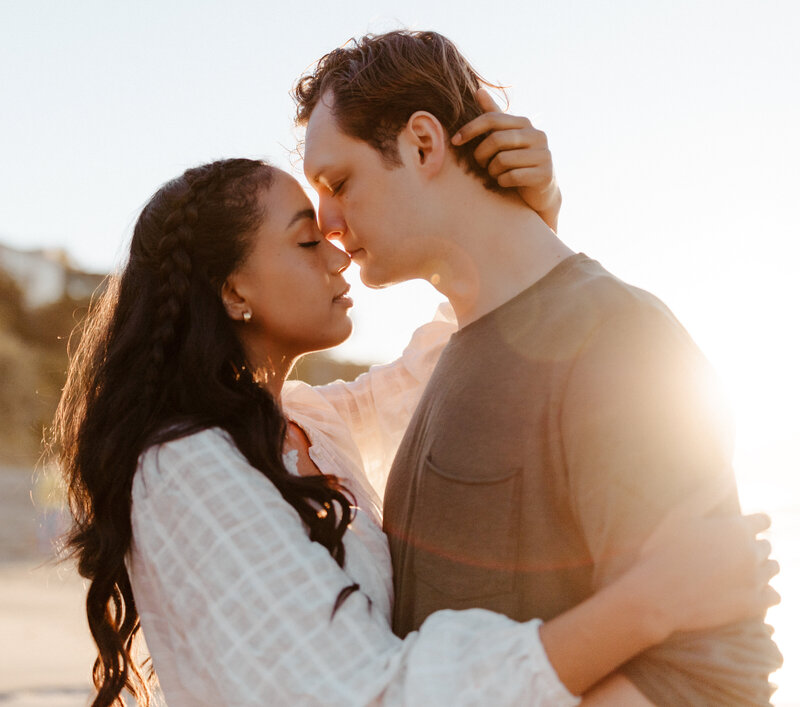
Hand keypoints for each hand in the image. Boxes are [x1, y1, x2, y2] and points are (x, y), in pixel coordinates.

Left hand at [452, 88, 561, 230]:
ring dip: (492, 171)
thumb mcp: (505, 137)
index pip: (492, 118)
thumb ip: (494, 116)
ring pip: (502, 160)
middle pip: (496, 140)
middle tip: (480, 165)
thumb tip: (479, 90)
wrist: (541, 190)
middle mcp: (537, 135)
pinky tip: (505, 182)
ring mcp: (544, 154)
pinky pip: (512, 177)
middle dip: (481, 155)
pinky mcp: (545, 174)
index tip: (456, 141)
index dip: (470, 129)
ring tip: (495, 174)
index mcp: (525, 123)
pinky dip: (502, 182)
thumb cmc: (517, 161)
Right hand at [630, 483, 779, 639]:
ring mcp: (754, 580)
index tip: (732, 533)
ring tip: (733, 573)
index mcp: (736, 528)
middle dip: (750, 548)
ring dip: (758, 568)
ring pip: (772, 569)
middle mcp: (751, 552)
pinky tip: (744, 591)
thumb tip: (725, 470)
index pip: (763, 521)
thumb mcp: (680, 516)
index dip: (749, 525)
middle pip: (766, 546)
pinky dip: (764, 593)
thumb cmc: (661, 552)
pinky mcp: (753, 605)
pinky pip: (775, 596)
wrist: (654, 596)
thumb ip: (708, 493)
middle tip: (725, 555)